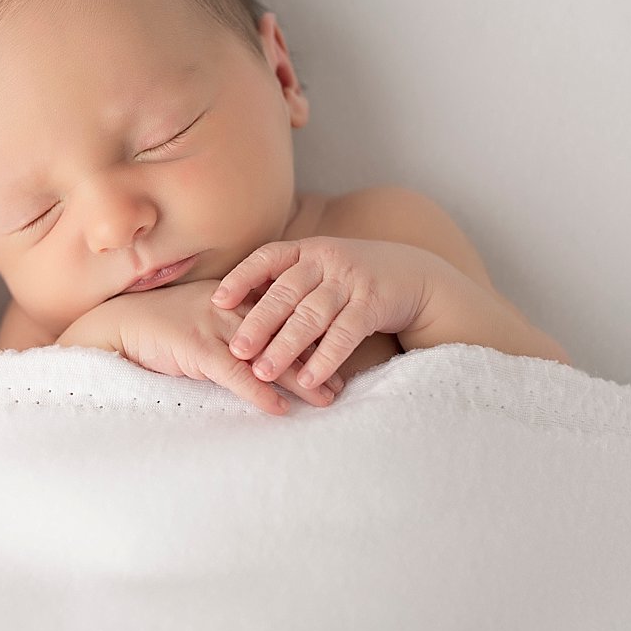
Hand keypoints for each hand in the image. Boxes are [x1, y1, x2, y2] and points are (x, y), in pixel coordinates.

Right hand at [67, 280, 343, 414]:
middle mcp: (227, 308)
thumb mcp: (197, 318)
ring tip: (326, 399)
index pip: (281, 314)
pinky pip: (235, 375)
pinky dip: (258, 393)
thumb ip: (226, 328)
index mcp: (230, 298)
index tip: (336, 353)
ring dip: (299, 379)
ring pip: (268, 355)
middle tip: (341, 383)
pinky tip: (278, 409)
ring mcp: (213, 327)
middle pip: (283, 334)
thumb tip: (255, 351)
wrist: (114, 325)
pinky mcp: (195, 349)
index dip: (310, 335)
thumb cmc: (154, 325)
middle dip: (315, 359)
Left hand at [212, 237, 436, 389]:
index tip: (216, 301)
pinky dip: (325, 358)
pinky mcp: (373, 303)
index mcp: (307, 250)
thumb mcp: (320, 269)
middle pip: (286, 292)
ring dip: (286, 346)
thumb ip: (286, 283)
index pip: (267, 258)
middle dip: (258, 323)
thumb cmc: (352, 278)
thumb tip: (234, 307)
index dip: (241, 278)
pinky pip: (345, 334)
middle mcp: (327, 260)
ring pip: (312, 316)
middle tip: (236, 350)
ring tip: (263, 371)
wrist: (414, 275)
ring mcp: (351, 281)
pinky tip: (308, 380)